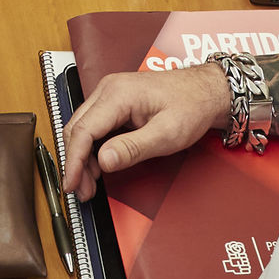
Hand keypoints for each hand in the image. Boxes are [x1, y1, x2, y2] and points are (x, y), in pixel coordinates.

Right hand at [60, 62, 228, 200]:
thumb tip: (103, 160)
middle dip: (75, 162)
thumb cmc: (192, 106)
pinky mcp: (114, 100)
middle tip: (81, 189)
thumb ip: (132, 148)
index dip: (74, 161)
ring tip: (89, 182)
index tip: (72, 183)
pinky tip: (97, 164)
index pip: (83, 130)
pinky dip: (91, 146)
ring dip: (81, 156)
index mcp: (118, 94)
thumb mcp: (166, 134)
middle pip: (76, 128)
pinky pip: (93, 124)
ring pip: (82, 126)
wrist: (206, 90)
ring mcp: (110, 92)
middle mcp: (109, 89)